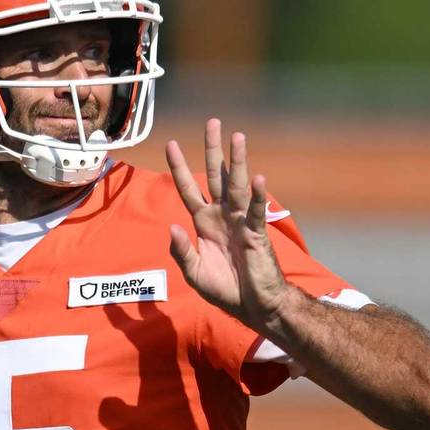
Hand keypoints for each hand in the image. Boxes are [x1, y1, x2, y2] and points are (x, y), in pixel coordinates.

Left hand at [165, 118, 290, 329]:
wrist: (253, 307)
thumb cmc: (225, 289)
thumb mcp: (194, 273)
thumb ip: (181, 251)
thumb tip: (172, 227)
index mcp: (204, 223)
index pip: (189, 188)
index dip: (179, 167)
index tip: (170, 143)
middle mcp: (222, 216)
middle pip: (215, 176)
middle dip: (213, 150)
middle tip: (212, 122)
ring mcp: (241, 222)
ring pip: (238, 186)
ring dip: (237, 162)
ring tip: (237, 137)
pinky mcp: (257, 234)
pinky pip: (257, 212)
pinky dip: (259, 196)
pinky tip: (258, 178)